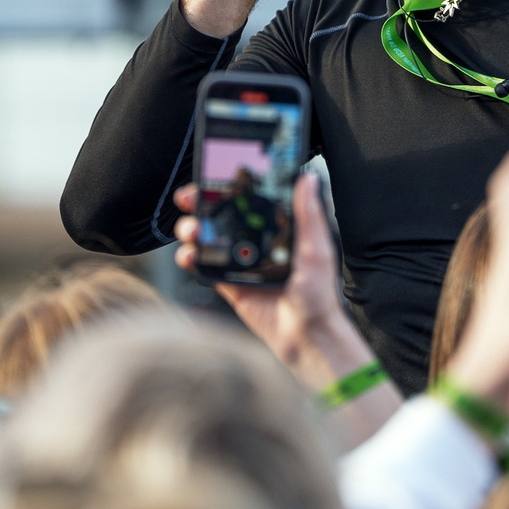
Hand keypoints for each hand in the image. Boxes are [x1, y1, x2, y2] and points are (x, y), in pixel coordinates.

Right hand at [174, 174, 360, 380]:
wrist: (305, 335)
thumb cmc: (319, 294)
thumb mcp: (316, 248)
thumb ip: (308, 214)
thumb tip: (307, 178)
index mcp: (278, 228)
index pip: (250, 199)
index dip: (229, 185)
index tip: (214, 174)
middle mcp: (256, 241)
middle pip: (222, 214)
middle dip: (201, 202)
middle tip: (191, 197)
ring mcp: (240, 262)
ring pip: (208, 237)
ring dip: (192, 228)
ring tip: (191, 230)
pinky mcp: (229, 283)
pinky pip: (204, 266)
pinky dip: (190, 258)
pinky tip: (188, 255)